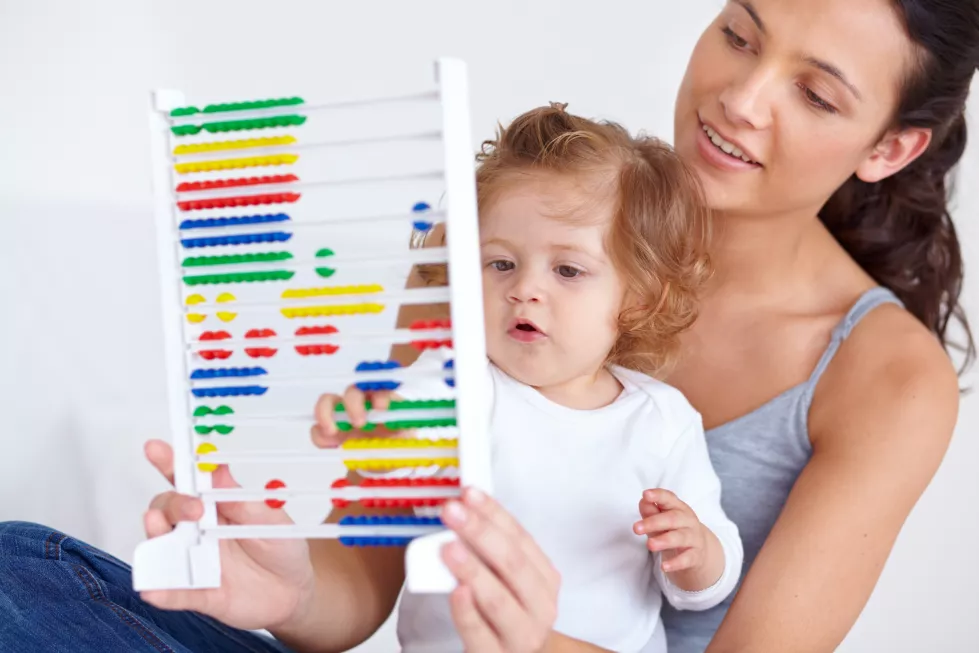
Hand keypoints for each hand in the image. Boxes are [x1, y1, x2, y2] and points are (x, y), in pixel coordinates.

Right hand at [139, 440, 315, 630]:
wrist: (294, 592)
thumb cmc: (282, 549)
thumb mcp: (273, 522)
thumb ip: (246, 503)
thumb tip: (219, 471)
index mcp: (216, 506)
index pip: (187, 481)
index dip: (169, 462)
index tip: (156, 448)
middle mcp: (197, 531)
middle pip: (168, 510)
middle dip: (174, 504)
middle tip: (194, 508)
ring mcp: (195, 561)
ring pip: (163, 548)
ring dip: (155, 538)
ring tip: (156, 527)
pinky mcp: (200, 593)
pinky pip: (177, 593)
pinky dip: (163, 591)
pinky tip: (153, 590)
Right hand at [311, 385, 398, 448]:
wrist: (385, 456)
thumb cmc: (396, 439)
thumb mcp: (405, 435)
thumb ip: (401, 428)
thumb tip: (393, 424)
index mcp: (382, 400)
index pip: (381, 390)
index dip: (380, 397)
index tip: (381, 409)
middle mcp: (361, 402)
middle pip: (352, 391)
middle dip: (353, 404)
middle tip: (359, 423)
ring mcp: (342, 414)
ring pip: (327, 401)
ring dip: (326, 413)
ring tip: (332, 431)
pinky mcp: (331, 430)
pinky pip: (317, 428)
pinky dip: (320, 436)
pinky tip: (331, 446)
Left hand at [439, 487, 559, 652]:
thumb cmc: (507, 614)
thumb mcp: (509, 580)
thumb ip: (490, 551)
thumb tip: (461, 511)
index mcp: (545, 578)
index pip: (520, 538)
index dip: (494, 512)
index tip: (469, 493)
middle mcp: (540, 606)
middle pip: (513, 564)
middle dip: (481, 533)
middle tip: (453, 512)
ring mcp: (520, 636)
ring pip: (499, 600)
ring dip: (473, 569)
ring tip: (449, 547)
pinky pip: (479, 634)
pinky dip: (467, 611)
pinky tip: (455, 592)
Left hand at [633, 489, 720, 590]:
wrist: (699, 551)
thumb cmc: (674, 530)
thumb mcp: (662, 519)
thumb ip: (651, 511)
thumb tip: (643, 501)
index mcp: (679, 508)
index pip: (669, 498)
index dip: (658, 496)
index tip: (645, 495)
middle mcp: (688, 521)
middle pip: (672, 519)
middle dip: (654, 522)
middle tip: (636, 528)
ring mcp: (693, 538)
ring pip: (680, 538)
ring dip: (664, 541)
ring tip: (649, 545)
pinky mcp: (696, 556)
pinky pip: (687, 559)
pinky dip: (676, 563)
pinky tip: (664, 567)